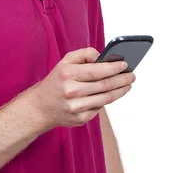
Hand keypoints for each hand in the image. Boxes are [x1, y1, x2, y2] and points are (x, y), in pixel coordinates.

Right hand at [21, 47, 135, 131]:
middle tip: (132, 76)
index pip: (97, 71)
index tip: (125, 65)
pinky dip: (107, 100)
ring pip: (106, 98)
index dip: (114, 68)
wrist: (41, 107)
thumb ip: (84, 54)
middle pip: (105, 85)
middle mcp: (71, 92)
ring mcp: (76, 107)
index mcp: (67, 74)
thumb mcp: (65, 62)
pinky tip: (110, 94)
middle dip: (122, 80)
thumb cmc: (56, 81)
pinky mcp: (81, 119)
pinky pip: (100, 108)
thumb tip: (104, 56)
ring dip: (120, 91)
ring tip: (127, 84)